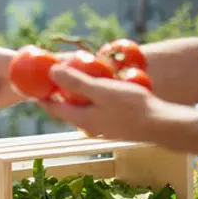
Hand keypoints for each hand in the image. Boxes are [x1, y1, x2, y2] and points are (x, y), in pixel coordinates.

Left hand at [38, 64, 172, 140]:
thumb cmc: (131, 106)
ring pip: (84, 107)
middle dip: (60, 92)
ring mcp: (104, 126)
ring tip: (78, 76)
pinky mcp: (116, 123)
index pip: (53, 108)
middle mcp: (89, 126)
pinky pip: (98, 107)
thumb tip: (51, 72)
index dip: (42, 95)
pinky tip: (102, 84)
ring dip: (78, 93)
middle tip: (56, 75)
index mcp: (81, 119)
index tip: (33, 83)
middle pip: (67, 108)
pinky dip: (95, 96)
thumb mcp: (100, 90)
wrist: (163, 124)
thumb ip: (75, 82)